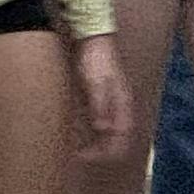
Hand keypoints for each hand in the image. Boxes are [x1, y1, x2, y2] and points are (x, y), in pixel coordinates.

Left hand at [71, 35, 134, 161]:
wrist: (91, 36)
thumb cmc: (95, 57)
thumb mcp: (96, 82)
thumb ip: (100, 105)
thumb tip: (104, 129)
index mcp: (123, 106)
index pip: (121, 141)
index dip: (104, 154)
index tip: (83, 157)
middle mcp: (119, 108)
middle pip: (113, 140)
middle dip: (96, 151)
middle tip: (74, 155)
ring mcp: (109, 104)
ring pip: (104, 133)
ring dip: (90, 142)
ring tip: (70, 146)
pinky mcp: (98, 99)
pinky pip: (95, 121)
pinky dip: (85, 130)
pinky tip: (70, 129)